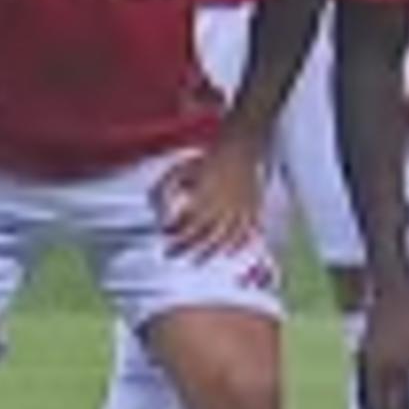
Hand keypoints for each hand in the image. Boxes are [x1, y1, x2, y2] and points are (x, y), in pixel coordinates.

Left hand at [158, 137, 267, 258]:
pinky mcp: (252, 209)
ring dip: (211, 252)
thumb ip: (169, 187)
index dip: (175, 233)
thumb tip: (156, 206)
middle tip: (173, 256)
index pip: (188, 224)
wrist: (240, 147)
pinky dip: (239, 243)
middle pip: (205, 236)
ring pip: (226, 238)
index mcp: (206, 199)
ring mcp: (239, 211)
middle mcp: (222, 209)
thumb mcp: (183, 169)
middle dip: (188, 248)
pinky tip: (230, 252)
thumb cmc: (208, 158)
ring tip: (200, 261)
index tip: (164, 236)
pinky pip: (248, 231)